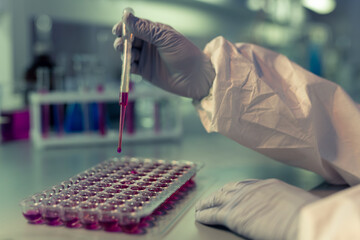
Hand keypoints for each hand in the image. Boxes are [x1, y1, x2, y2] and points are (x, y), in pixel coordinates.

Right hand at [112, 13, 214, 99]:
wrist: (195, 77)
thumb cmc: (185, 54)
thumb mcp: (165, 38)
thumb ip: (145, 29)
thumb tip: (127, 17)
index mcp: (154, 32)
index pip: (133, 25)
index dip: (124, 26)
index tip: (118, 29)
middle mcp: (148, 44)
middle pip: (127, 39)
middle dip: (121, 41)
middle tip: (122, 44)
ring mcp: (146, 58)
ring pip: (127, 53)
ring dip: (124, 53)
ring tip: (131, 55)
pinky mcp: (145, 72)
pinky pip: (131, 68)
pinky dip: (128, 67)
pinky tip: (131, 66)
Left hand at [195, 179, 318, 239]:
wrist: (303, 220)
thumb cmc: (308, 216)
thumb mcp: (299, 202)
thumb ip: (287, 202)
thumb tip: (291, 208)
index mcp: (268, 185)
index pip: (246, 184)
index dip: (236, 188)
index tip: (231, 190)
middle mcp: (251, 189)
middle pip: (229, 189)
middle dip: (219, 193)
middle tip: (212, 197)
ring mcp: (240, 201)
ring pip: (217, 199)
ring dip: (207, 202)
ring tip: (200, 206)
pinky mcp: (233, 215)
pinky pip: (213, 214)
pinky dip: (205, 214)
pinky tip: (200, 216)